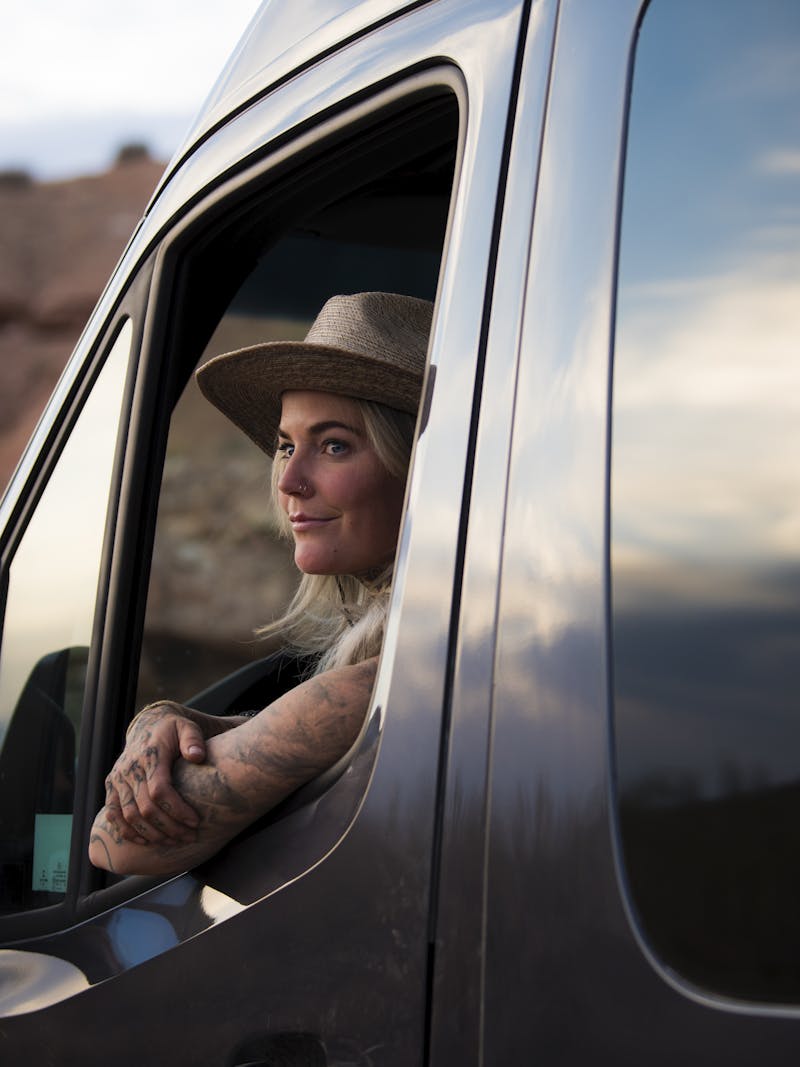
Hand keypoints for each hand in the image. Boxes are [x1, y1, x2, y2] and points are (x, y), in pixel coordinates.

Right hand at [103, 702, 206, 844]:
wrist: (149, 726)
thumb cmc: (173, 730)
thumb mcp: (187, 727)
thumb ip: (193, 739)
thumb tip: (196, 755)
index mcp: (149, 755)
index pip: (159, 790)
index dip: (177, 810)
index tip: (195, 821)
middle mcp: (129, 768)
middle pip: (145, 808)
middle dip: (169, 827)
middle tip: (189, 837)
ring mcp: (117, 779)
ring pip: (129, 816)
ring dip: (151, 834)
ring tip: (173, 842)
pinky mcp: (111, 786)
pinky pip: (114, 815)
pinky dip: (128, 832)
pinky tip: (146, 841)